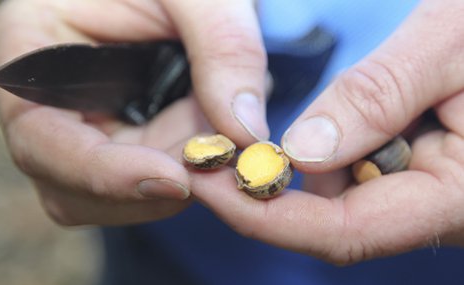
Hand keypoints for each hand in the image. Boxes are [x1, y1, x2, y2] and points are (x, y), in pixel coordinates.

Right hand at [0, 0, 267, 224]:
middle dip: (154, 182)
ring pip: (108, 199)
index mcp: (27, 48)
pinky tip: (208, 144)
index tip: (176, 180)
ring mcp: (76, 132)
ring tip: (219, 136)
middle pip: (71, 185)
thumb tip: (245, 133)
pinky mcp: (111, 147)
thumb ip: (224, 50)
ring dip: (173, 183)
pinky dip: (180, 180)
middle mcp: (41, 103)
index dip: (103, 171)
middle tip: (225, 163)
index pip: (38, 136)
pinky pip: (137, 190)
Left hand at [192, 0, 463, 264]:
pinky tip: (324, 119)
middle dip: (272, 187)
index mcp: (459, 195)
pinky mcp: (419, 167)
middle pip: (334, 217)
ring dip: (301, 161)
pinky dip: (329, 146)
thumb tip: (300, 150)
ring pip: (342, 192)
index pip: (343, 231)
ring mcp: (429, 189)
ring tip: (270, 127)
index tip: (209, 181)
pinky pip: (358, 167)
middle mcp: (440, 206)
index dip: (266, 214)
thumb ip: (379, 96)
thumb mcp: (453, 42)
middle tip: (218, 148)